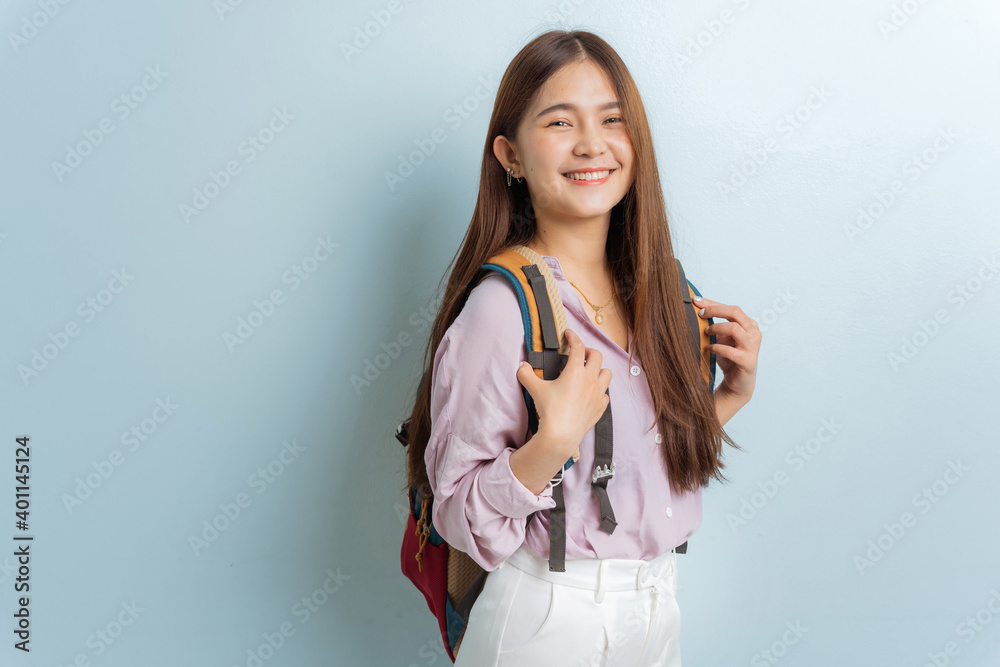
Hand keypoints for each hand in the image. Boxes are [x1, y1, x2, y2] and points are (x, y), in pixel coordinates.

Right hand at [515, 328, 611, 458]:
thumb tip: (522, 366)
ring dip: (599, 369)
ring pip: (607, 374)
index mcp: (575, 371)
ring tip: (589, 372)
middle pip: (597, 356)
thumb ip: (526, 374)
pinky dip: (600, 390)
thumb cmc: (550, 412)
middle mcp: (590, 380)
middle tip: (580, 353)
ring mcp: (597, 394)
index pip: (577, 347)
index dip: (573, 337)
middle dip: (589, 351)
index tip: (569, 334)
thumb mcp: (535, 389)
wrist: (561, 436)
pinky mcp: (600, 408)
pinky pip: (605, 394)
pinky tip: (591, 393)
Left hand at [696, 296, 760, 402]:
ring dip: (716, 328)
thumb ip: (714, 324)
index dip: (713, 303)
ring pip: (735, 328)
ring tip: (706, 332)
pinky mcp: (747, 361)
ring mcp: (752, 347)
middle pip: (735, 312)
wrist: (737, 383)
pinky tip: (709, 348)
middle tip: (700, 315)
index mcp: (749, 324)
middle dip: (715, 310)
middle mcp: (753, 333)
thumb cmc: (729, 357)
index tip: (696, 301)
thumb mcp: (721, 338)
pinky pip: (730, 350)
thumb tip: (697, 308)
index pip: (731, 308)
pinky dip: (717, 347)